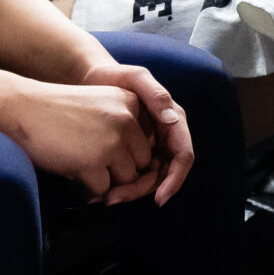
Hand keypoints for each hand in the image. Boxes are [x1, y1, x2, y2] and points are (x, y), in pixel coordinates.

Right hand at [1, 79, 165, 204]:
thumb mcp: (101, 108)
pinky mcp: (93, 161)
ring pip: (125, 179)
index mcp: (131, 103)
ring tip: (81, 164)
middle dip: (119, 171)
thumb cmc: (59, 113)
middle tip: (94, 166)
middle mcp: (127, 120)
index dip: (127, 155)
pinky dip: (88, 187)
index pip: (146, 143)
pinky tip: (72, 170)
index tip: (106, 154)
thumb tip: (141, 173)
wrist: (22, 107)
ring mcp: (112, 141)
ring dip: (104, 180)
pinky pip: (103, 189)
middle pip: (140, 164)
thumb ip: (124, 130)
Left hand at [78, 59, 195, 204]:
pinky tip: (103, 190)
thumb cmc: (115, 76)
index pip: (183, 156)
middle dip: (143, 190)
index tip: (160, 198)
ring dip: (131, 191)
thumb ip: (156, 95)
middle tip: (115, 199)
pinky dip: (122, 185)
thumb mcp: (136, 78)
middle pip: (164, 174)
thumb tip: (173, 119)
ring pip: (149, 178)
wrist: (90, 79)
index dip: (175, 179)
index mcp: (174, 120)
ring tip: (106, 197)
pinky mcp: (133, 152)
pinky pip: (134, 174)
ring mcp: (150, 146)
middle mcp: (166, 137)